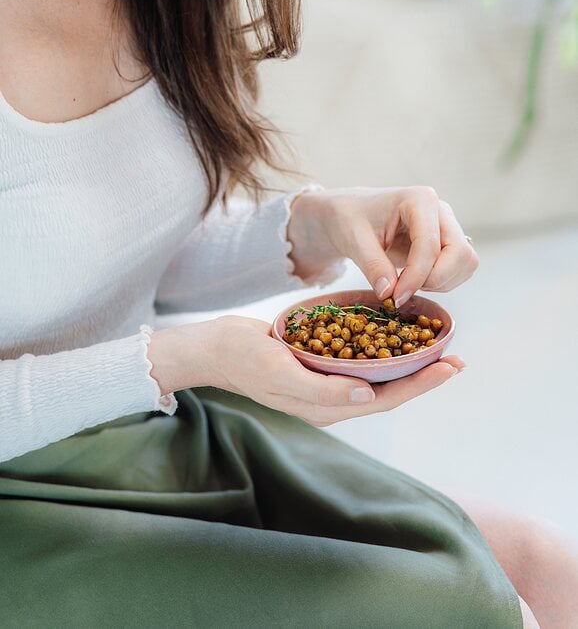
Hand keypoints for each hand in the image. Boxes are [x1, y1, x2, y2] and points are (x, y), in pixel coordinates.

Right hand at [152, 315, 465, 426]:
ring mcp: (325, 379)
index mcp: (327, 408)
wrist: (216, 346)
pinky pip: (358, 356)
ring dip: (407, 358)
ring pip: (377, 372)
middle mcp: (332, 397)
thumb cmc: (244, 360)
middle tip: (456, 355)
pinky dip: (381, 344)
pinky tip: (394, 329)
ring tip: (433, 342)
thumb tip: (369, 397)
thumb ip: (323, 390)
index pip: (386, 399)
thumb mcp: (281, 373)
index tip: (451, 366)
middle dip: (424, 373)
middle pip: (389, 387)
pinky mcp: (319, 361)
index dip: (421, 384)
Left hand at [287, 185, 478, 306]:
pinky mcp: (449, 241)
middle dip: (435, 279)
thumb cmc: (351, 219)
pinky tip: (415, 279)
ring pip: (466, 263)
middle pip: (461, 254)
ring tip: (407, 281)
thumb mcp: (354, 241)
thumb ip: (373, 266)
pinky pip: (461, 269)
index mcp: (419, 200)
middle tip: (404, 289)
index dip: (416, 276)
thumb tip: (389, 293)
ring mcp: (448, 225)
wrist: (352, 215)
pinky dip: (443, 282)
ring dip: (441, 282)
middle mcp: (441, 210)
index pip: (431, 245)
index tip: (396, 297)